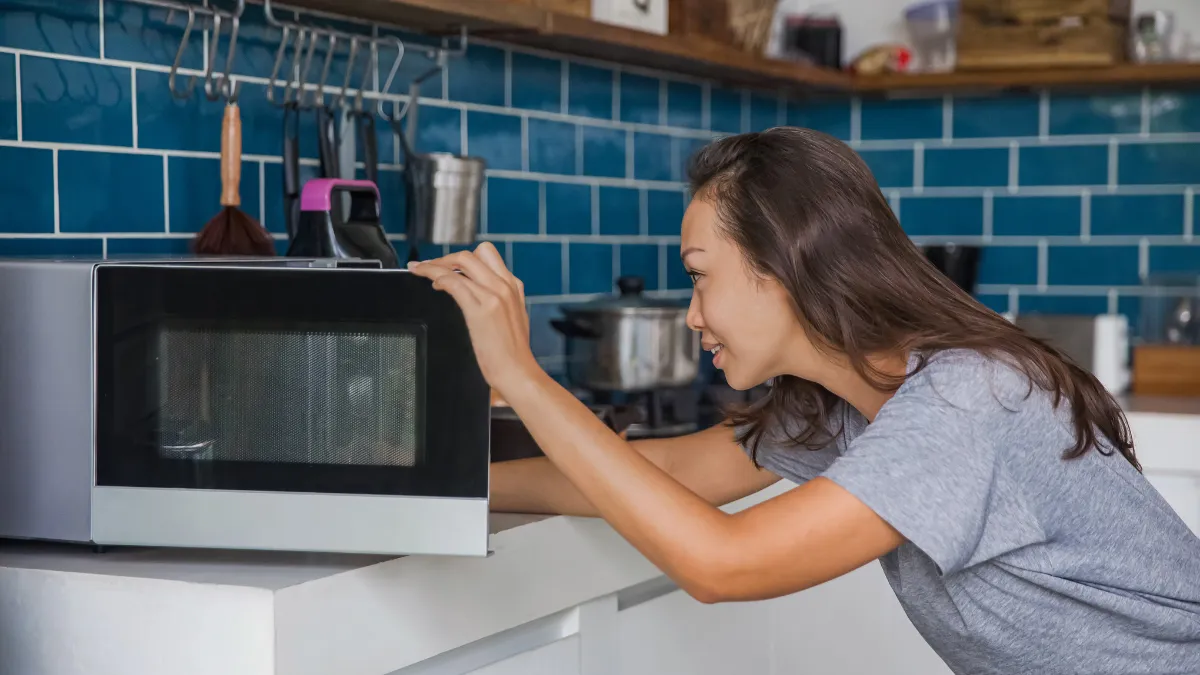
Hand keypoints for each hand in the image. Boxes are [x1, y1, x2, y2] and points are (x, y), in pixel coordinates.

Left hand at [407, 242, 540, 396]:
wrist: (518, 372)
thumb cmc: (513, 353)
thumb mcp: (514, 318)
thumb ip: (501, 302)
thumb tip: (482, 296)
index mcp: (513, 287)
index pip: (487, 255)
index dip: (462, 258)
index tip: (447, 265)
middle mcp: (504, 286)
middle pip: (471, 254)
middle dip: (445, 258)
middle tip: (429, 267)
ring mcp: (494, 295)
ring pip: (460, 263)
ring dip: (434, 265)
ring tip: (421, 272)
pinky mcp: (481, 309)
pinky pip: (453, 282)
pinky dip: (437, 277)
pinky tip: (432, 284)